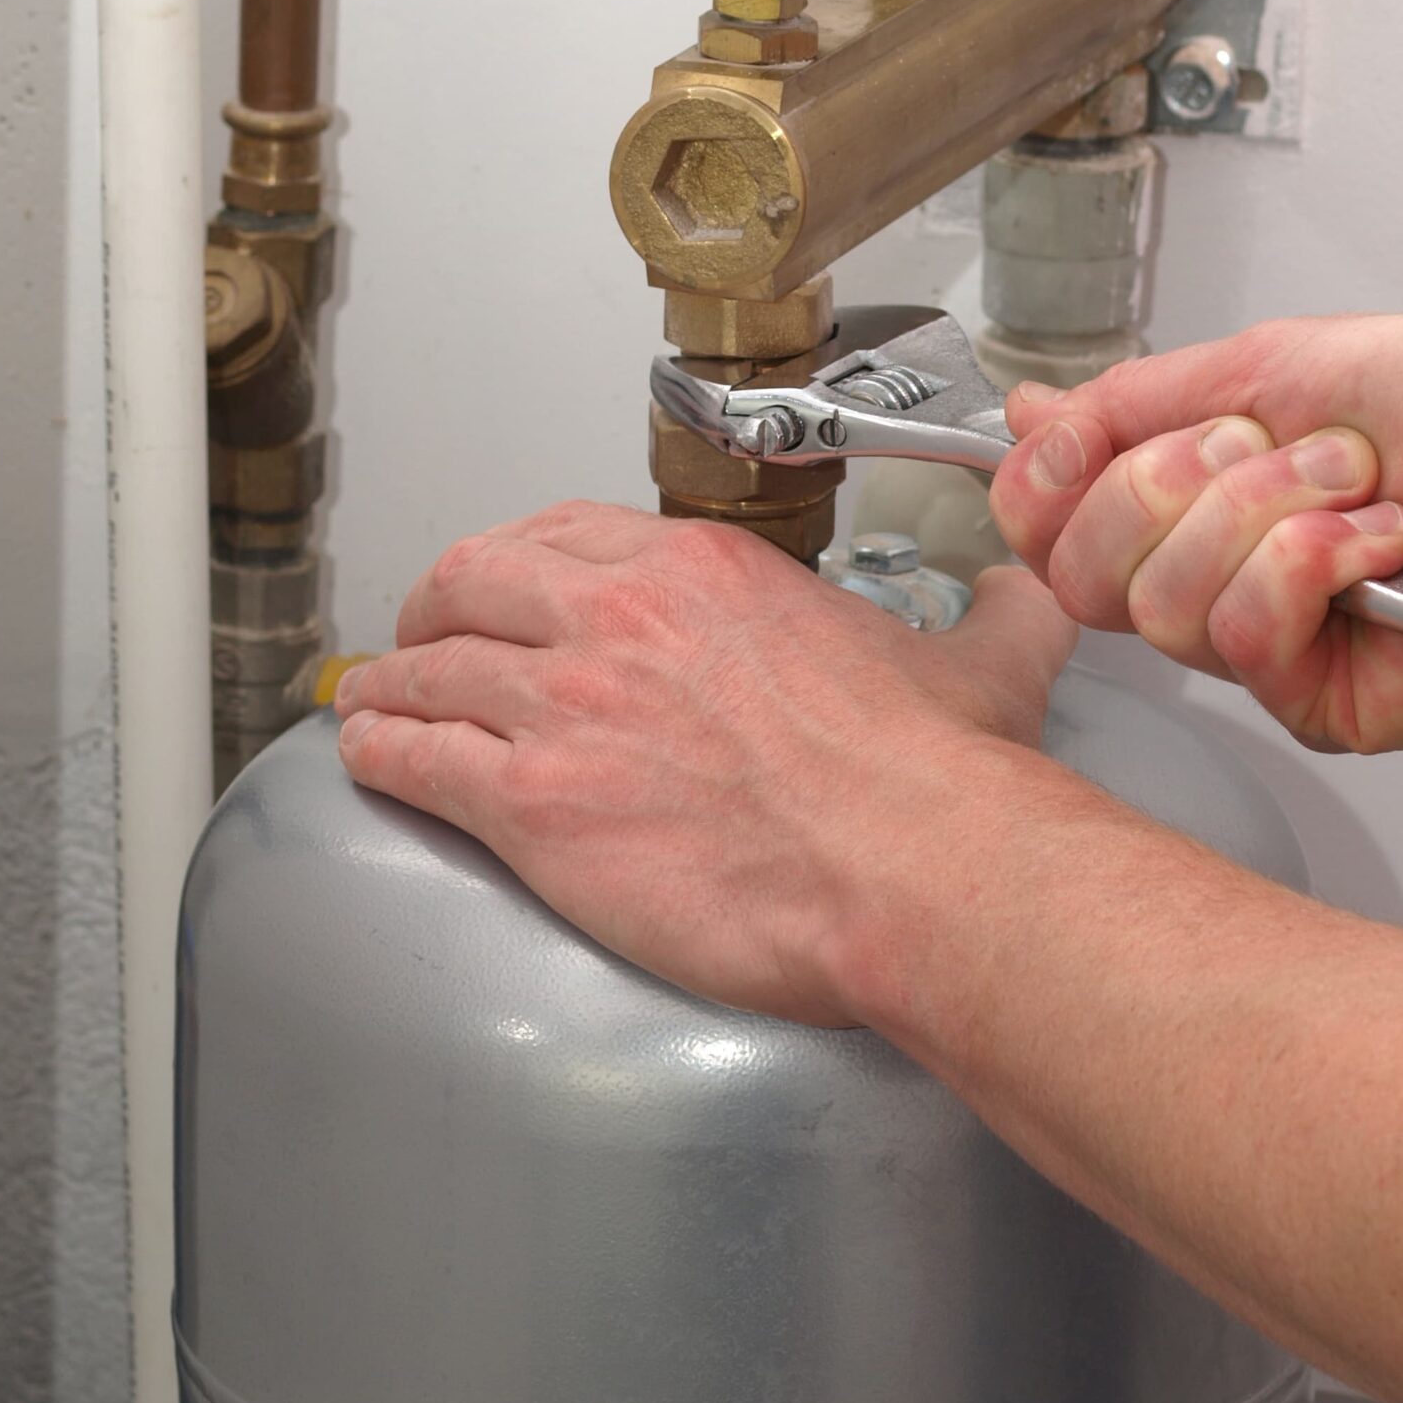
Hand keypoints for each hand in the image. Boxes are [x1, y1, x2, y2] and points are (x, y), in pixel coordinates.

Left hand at [334, 504, 1074, 1020]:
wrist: (914, 868)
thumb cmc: (937, 783)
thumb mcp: (982, 665)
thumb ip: (999, 619)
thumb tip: (1032, 602)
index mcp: (705, 571)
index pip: (566, 534)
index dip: (519, 561)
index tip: (509, 584)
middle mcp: (617, 619)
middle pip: (471, 582)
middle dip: (435, 606)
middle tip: (427, 634)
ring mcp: (564, 706)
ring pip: (428, 670)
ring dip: (393, 685)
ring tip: (377, 704)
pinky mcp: (533, 804)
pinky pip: (416, 760)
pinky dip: (380, 754)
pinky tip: (370, 761)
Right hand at [991, 312, 1402, 753]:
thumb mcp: (1277, 365)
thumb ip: (1138, 400)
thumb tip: (1030, 415)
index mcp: (1198, 505)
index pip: (1050, 527)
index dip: (1044, 484)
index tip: (1081, 437)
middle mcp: (1221, 584)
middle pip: (1080, 574)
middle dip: (1166, 485)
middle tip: (1266, 450)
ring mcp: (1270, 652)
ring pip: (1160, 607)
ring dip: (1264, 512)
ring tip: (1358, 486)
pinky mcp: (1322, 704)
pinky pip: (1245, 639)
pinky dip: (1314, 564)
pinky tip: (1385, 546)